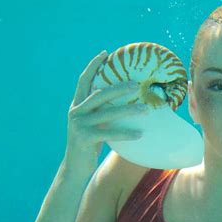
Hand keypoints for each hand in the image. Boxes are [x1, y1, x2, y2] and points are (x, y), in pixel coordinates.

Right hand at [65, 51, 147, 174]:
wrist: (74, 168)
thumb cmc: (88, 145)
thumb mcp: (93, 125)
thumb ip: (101, 112)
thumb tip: (123, 102)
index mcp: (76, 105)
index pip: (84, 80)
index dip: (94, 66)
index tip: (105, 53)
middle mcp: (76, 112)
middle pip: (100, 94)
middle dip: (119, 87)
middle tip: (137, 84)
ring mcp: (79, 125)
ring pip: (108, 113)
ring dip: (129, 110)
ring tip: (147, 109)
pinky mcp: (85, 138)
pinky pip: (109, 133)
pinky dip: (126, 134)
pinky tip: (140, 134)